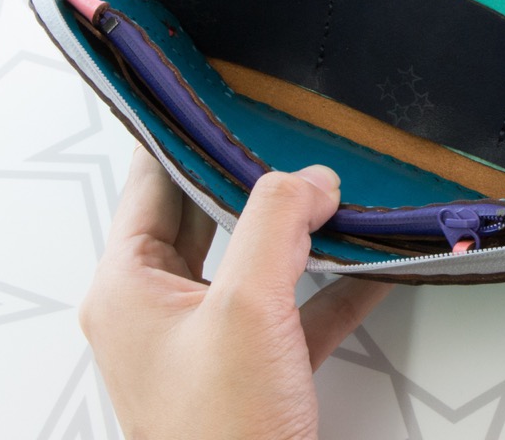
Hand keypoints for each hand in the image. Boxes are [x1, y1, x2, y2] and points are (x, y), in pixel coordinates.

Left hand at [80, 145, 391, 439]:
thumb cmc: (225, 439)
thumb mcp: (247, 310)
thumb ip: (276, 224)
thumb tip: (310, 177)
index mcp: (130, 286)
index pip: (154, 184)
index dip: (187, 138)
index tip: (222, 98)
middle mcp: (162, 306)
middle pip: (209, 215)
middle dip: (256, 180)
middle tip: (293, 137)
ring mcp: (209, 336)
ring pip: (257, 260)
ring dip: (301, 232)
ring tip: (338, 195)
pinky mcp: (254, 364)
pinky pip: (294, 307)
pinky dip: (332, 284)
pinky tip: (374, 265)